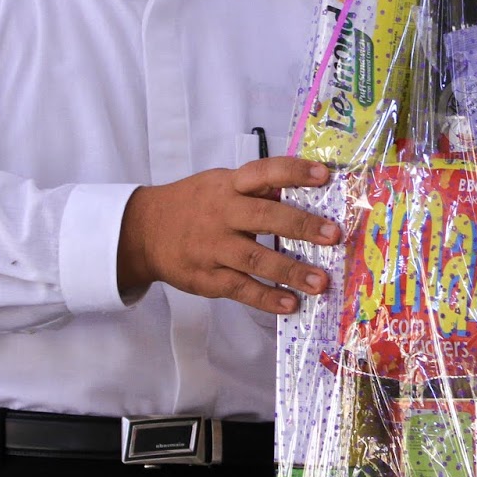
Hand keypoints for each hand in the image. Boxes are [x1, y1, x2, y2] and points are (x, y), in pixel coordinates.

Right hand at [116, 156, 340, 312]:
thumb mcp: (221, 185)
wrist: (142, 232)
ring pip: (255, 259)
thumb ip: (258, 190)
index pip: (265, 172)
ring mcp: (213, 247)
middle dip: (301, 226)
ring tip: (321, 282)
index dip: (294, 172)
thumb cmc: (195, 204)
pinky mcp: (206, 277)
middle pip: (264, 217)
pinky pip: (241, 289)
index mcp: (229, 185)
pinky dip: (266, 298)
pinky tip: (291, 304)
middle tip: (333, 236)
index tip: (325, 176)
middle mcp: (222, 214)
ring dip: (291, 271)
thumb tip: (308, 194)